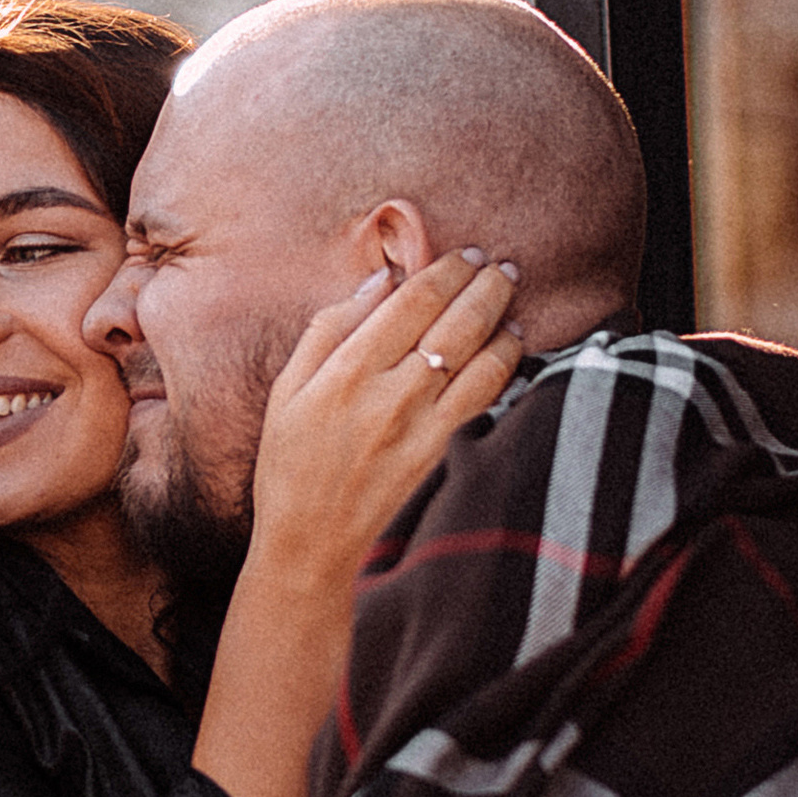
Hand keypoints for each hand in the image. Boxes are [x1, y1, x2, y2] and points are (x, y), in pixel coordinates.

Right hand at [245, 247, 522, 597]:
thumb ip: (330, 328)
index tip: (464, 255)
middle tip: (501, 265)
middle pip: (454, 321)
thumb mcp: (288, 389)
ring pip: (479, 357)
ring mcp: (420, 425)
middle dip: (485, 285)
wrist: (309, 541)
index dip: (445, 271)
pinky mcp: (441, 452)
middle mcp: (389, 393)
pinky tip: (510, 348)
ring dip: (501, 320)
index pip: (412, 301)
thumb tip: (378, 281)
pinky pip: (484, 397)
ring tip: (509, 298)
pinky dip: (505, 366)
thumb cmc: (290, 463)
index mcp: (347, 370)